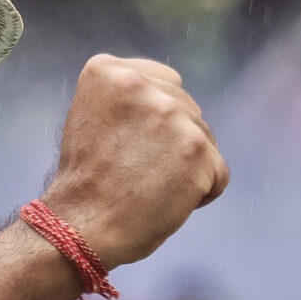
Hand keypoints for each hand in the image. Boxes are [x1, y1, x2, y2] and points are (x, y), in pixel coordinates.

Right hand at [40, 55, 228, 270]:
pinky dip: (201, 192)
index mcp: (108, 72)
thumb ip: (128, 101)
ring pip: (204, 139)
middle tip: (136, 170)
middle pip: (187, 109)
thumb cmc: (85, 184)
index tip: (130, 144)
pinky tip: (168, 201)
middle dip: (173, 141)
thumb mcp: (92, 118)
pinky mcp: (196, 148)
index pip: (165, 82)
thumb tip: (167, 104)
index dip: (155, 120)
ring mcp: (171, 115)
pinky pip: (218, 172)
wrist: (82, 227)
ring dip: (187, 166)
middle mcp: (141, 84)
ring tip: (150, 186)